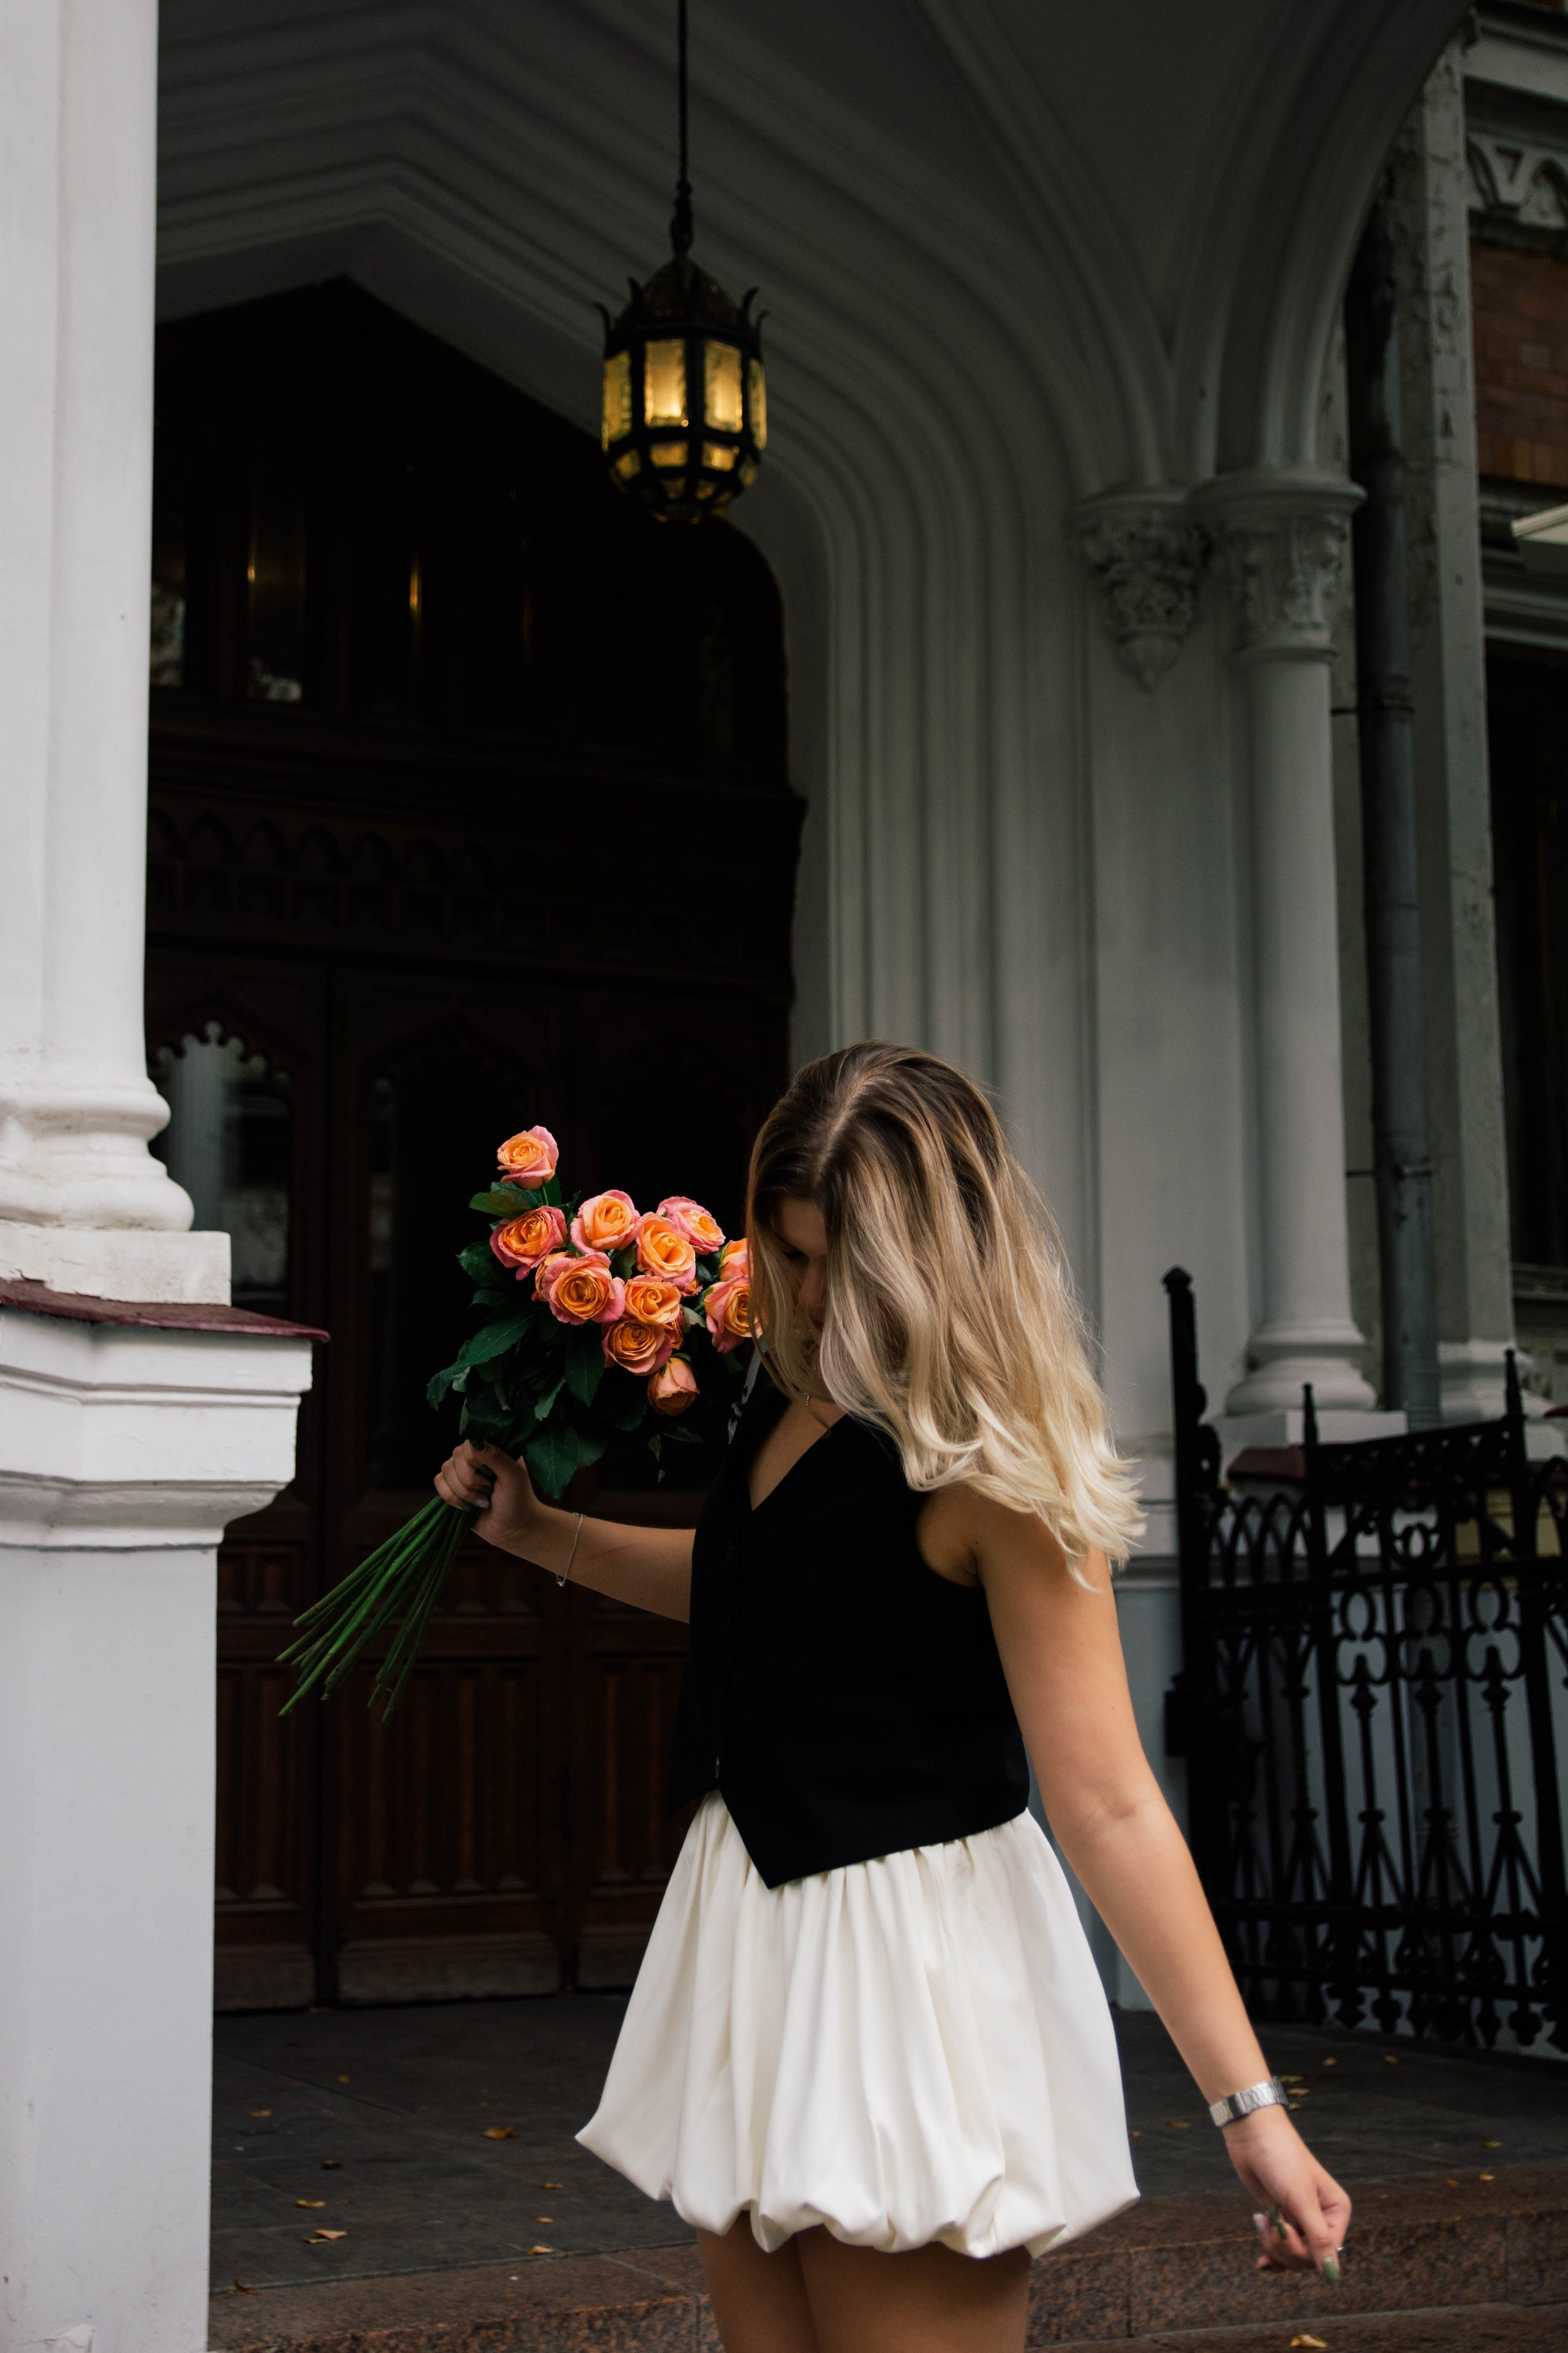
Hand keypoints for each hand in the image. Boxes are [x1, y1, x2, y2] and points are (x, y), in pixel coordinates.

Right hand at [434, 1440, 543, 1555]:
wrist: (512, 1530)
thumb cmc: (518, 1501)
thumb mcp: (513, 1478)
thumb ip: (496, 1457)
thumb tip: (474, 1441)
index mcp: (491, 1449)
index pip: (469, 1444)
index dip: (474, 1462)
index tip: (490, 1476)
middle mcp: (474, 1457)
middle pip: (454, 1458)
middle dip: (470, 1481)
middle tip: (488, 1491)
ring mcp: (461, 1472)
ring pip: (445, 1471)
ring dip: (463, 1492)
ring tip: (481, 1500)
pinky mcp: (452, 1488)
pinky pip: (439, 1483)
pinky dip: (451, 1497)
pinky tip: (468, 1506)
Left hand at [1221, 2105, 1349, 2278]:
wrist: (1253, 2135)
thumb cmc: (1282, 2159)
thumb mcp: (1301, 2199)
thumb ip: (1318, 2238)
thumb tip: (1333, 2275)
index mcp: (1337, 2212)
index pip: (1328, 2253)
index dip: (1305, 2250)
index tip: (1287, 2228)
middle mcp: (1322, 2219)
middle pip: (1309, 2259)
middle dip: (1286, 2247)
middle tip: (1274, 2222)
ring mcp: (1300, 2220)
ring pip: (1292, 2256)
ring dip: (1274, 2245)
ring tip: (1265, 2220)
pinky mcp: (1281, 2219)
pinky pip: (1281, 2250)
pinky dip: (1271, 2254)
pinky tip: (1262, 2261)